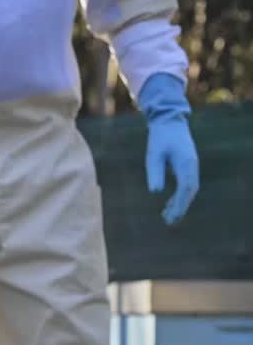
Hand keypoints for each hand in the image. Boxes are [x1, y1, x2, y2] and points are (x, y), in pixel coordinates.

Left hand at [139, 73, 199, 225]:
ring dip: (180, 204)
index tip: (171, 215)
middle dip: (180, 208)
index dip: (179, 203)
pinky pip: (186, 185)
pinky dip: (179, 197)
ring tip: (168, 218)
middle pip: (189, 192)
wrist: (169, 122)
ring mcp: (191, 166)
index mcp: (186, 163)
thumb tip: (155, 192)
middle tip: (169, 222)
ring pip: (189, 190)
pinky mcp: (186, 167)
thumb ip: (155, 172)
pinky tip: (169, 206)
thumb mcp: (153, 154)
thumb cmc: (159, 138)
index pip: (186, 188)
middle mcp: (192, 166)